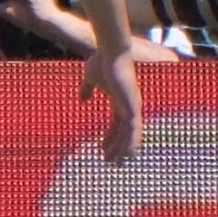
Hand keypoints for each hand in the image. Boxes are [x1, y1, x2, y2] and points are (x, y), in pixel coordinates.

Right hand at [81, 42, 141, 163]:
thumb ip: (87, 89)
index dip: (109, 138)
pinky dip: (133, 143)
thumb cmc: (102, 61)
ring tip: (118, 164)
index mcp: (119, 101)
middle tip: (110, 162)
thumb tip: (83, 100)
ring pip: (129, 135)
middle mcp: (128, 106)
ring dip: (123, 150)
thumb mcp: (90, 78)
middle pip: (123, 133)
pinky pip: (134, 130)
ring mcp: (132, 106)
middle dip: (116, 148)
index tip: (101, 149)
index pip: (116, 125)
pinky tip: (130, 155)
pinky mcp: (133, 106)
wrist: (111, 52)